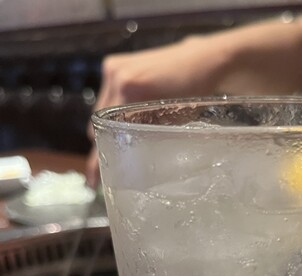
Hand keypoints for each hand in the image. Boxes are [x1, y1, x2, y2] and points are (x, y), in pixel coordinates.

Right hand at [86, 36, 228, 185]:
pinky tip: (128, 123)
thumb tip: (135, 169)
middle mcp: (117, 78)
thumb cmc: (198, 96)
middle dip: (105, 147)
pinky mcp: (115, 65)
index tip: (94, 182)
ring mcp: (114, 69)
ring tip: (121, 147)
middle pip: (99, 124)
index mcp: (131, 90)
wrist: (203, 62)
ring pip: (102, 113)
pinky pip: (107, 99)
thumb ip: (150, 141)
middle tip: (110, 170)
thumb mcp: (175, 125)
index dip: (98, 161)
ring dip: (111, 129)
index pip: (105, 133)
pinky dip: (116, 113)